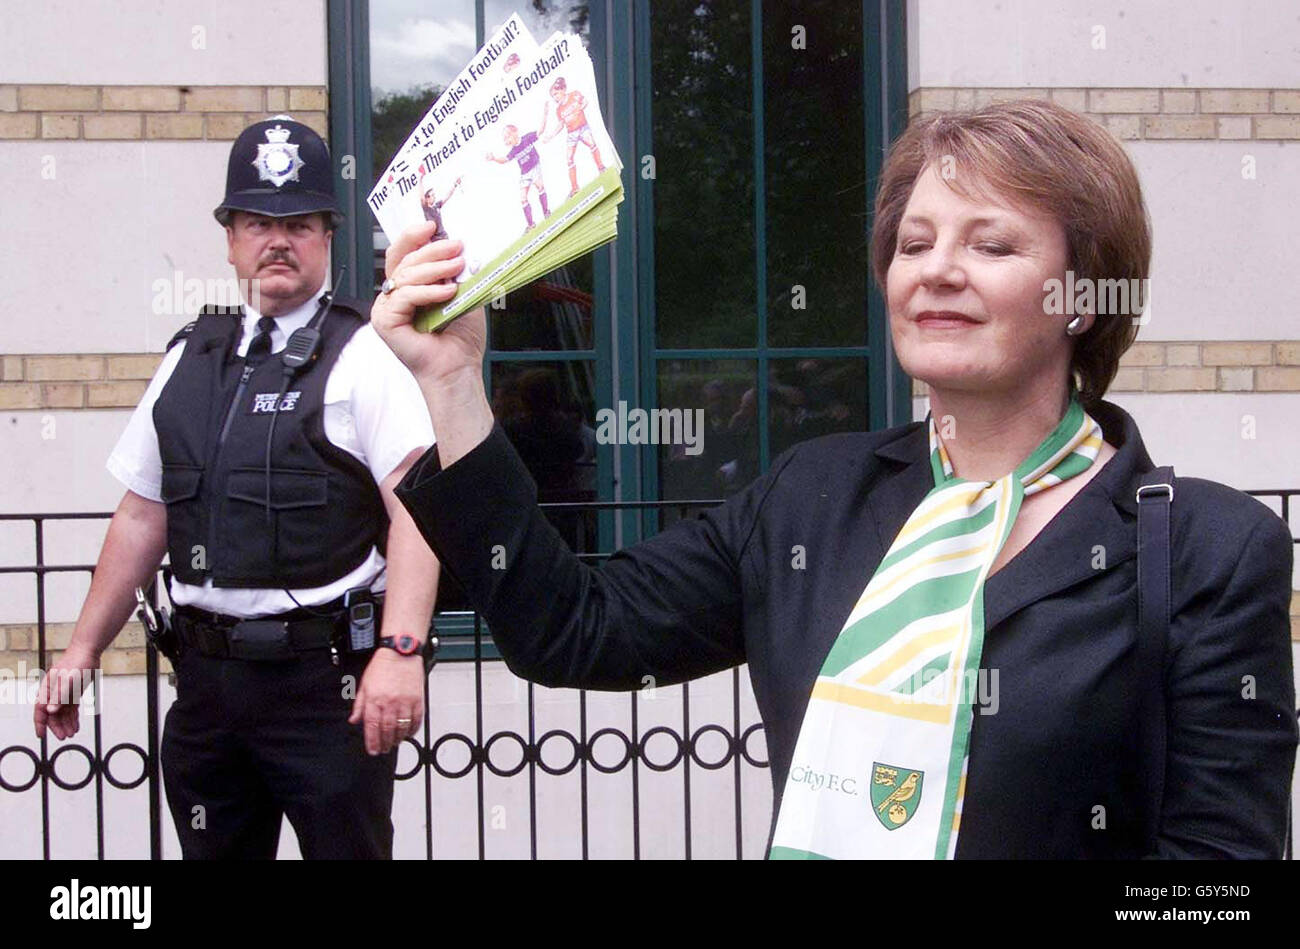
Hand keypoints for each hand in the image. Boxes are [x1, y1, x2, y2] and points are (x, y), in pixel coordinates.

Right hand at [33, 646, 100, 740]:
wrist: (88, 651)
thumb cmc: (76, 663)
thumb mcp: (68, 681)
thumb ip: (59, 697)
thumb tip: (50, 711)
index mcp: (47, 689)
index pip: (39, 710)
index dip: (40, 723)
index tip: (41, 735)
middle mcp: (53, 693)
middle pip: (52, 714)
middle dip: (57, 726)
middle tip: (64, 736)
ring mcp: (63, 693)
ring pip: (62, 713)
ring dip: (66, 724)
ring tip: (71, 734)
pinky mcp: (73, 692)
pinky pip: (71, 709)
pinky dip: (73, 718)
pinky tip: (76, 726)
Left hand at [348, 648, 425, 754]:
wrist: (401, 652)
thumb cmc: (383, 665)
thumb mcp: (364, 685)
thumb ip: (359, 705)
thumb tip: (354, 720)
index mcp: (374, 699)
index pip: (372, 726)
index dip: (372, 742)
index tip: (373, 750)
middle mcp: (389, 702)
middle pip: (387, 730)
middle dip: (385, 744)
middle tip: (384, 749)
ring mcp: (405, 701)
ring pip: (402, 728)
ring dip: (398, 739)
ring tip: (395, 742)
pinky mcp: (418, 699)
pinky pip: (417, 720)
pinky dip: (413, 729)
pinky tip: (409, 732)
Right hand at [371, 223, 485, 388]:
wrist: (458, 369)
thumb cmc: (461, 338)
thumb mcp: (463, 295)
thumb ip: (456, 272)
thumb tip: (458, 246)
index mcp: (409, 286)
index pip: (404, 253)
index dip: (415, 236)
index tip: (434, 225)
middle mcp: (394, 295)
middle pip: (404, 260)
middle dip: (431, 249)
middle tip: (456, 246)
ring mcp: (386, 308)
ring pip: (405, 275)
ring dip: (434, 268)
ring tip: (457, 268)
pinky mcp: (384, 321)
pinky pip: (404, 296)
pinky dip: (428, 291)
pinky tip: (448, 292)